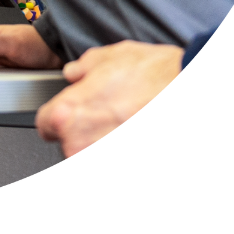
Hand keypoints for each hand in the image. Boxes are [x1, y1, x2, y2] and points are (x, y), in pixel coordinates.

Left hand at [34, 40, 182, 157]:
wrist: (189, 88)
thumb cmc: (155, 76)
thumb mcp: (110, 56)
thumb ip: (82, 68)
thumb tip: (74, 74)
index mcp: (66, 115)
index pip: (45, 125)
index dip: (60, 117)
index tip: (74, 115)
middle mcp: (79, 146)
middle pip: (71, 145)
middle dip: (88, 133)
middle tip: (113, 116)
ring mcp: (102, 159)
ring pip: (92, 153)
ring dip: (106, 142)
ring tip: (129, 122)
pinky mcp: (122, 178)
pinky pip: (112, 164)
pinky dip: (119, 148)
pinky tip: (134, 126)